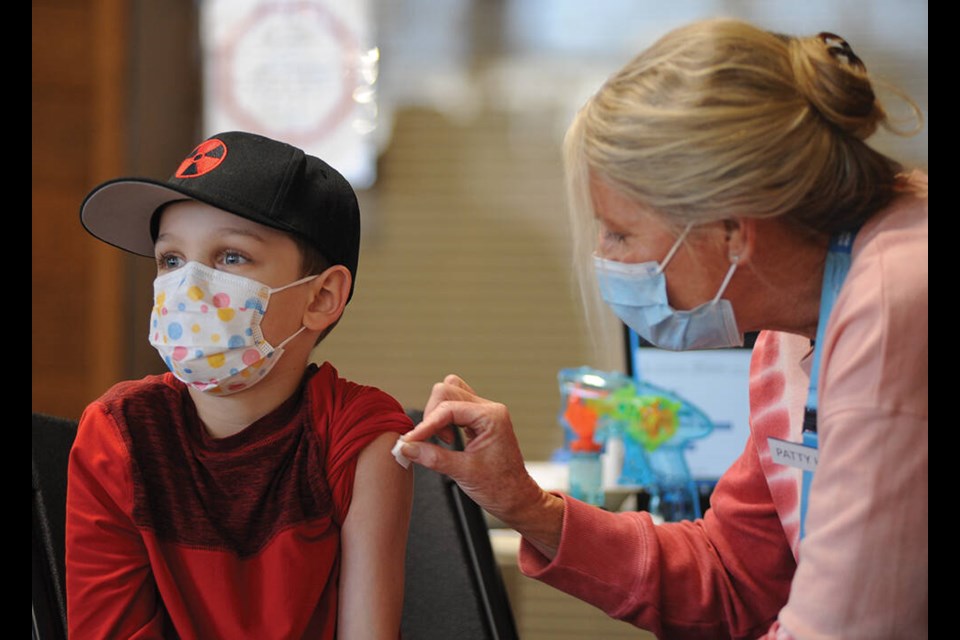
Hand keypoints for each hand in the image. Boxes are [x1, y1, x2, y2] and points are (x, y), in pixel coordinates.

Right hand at [401, 375, 563, 553]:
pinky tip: (444, 438)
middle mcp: (489, 410)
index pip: (448, 408)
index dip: (426, 424)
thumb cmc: (500, 488)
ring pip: (451, 394)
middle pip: (447, 392)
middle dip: (432, 415)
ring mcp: (485, 413)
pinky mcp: (479, 421)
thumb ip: (433, 457)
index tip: (410, 440)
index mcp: (491, 417)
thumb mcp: (463, 473)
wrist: (517, 499)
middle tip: (429, 441)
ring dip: (437, 414)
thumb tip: (407, 447)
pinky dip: (443, 419)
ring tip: (440, 440)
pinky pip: (455, 407)